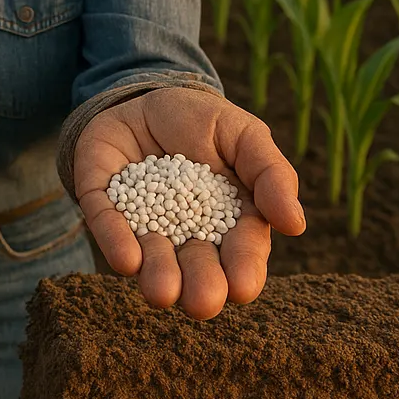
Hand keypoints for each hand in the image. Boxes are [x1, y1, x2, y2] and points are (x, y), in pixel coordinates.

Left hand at [73, 85, 304, 318]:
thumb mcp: (245, 136)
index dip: (243, 271)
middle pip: (196, 267)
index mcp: (228, 222)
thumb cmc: (205, 122)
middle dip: (200, 287)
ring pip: (151, 258)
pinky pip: (107, 224)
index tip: (243, 287)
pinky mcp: (102, 201)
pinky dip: (115, 241)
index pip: (241, 253)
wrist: (147, 95)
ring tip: (163, 292)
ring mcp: (141, 220)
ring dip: (157, 275)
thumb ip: (270, 175)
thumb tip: (296, 225)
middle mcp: (184, 233)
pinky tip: (126, 260)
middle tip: (203, 302)